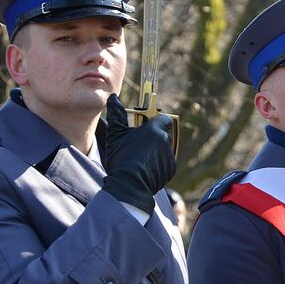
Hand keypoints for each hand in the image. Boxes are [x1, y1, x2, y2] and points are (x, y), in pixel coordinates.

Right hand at [102, 94, 175, 214]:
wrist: (128, 185)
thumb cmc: (121, 158)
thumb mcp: (115, 134)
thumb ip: (116, 114)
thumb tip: (113, 98)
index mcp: (154, 129)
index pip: (163, 118)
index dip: (155, 121)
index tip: (146, 126)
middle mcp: (165, 140)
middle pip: (163, 134)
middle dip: (153, 137)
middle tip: (139, 145)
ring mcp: (169, 155)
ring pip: (164, 149)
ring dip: (155, 151)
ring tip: (139, 160)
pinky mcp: (171, 169)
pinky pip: (165, 163)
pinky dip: (158, 165)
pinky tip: (144, 169)